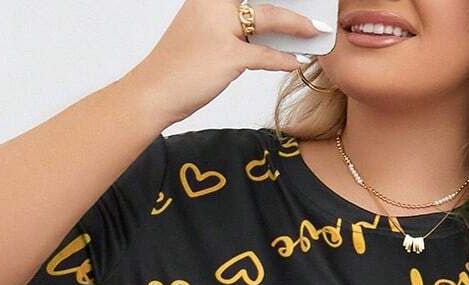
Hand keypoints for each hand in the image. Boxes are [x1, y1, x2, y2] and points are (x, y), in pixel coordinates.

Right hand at [138, 0, 329, 123]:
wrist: (153, 91)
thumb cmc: (178, 65)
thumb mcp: (203, 32)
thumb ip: (232, 23)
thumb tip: (268, 27)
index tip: (294, 0)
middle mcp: (213, 3)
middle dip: (290, 5)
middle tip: (313, 9)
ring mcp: (220, 27)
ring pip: (270, 19)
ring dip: (297, 26)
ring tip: (315, 30)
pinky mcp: (227, 55)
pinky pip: (265, 55)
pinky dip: (283, 60)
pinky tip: (296, 62)